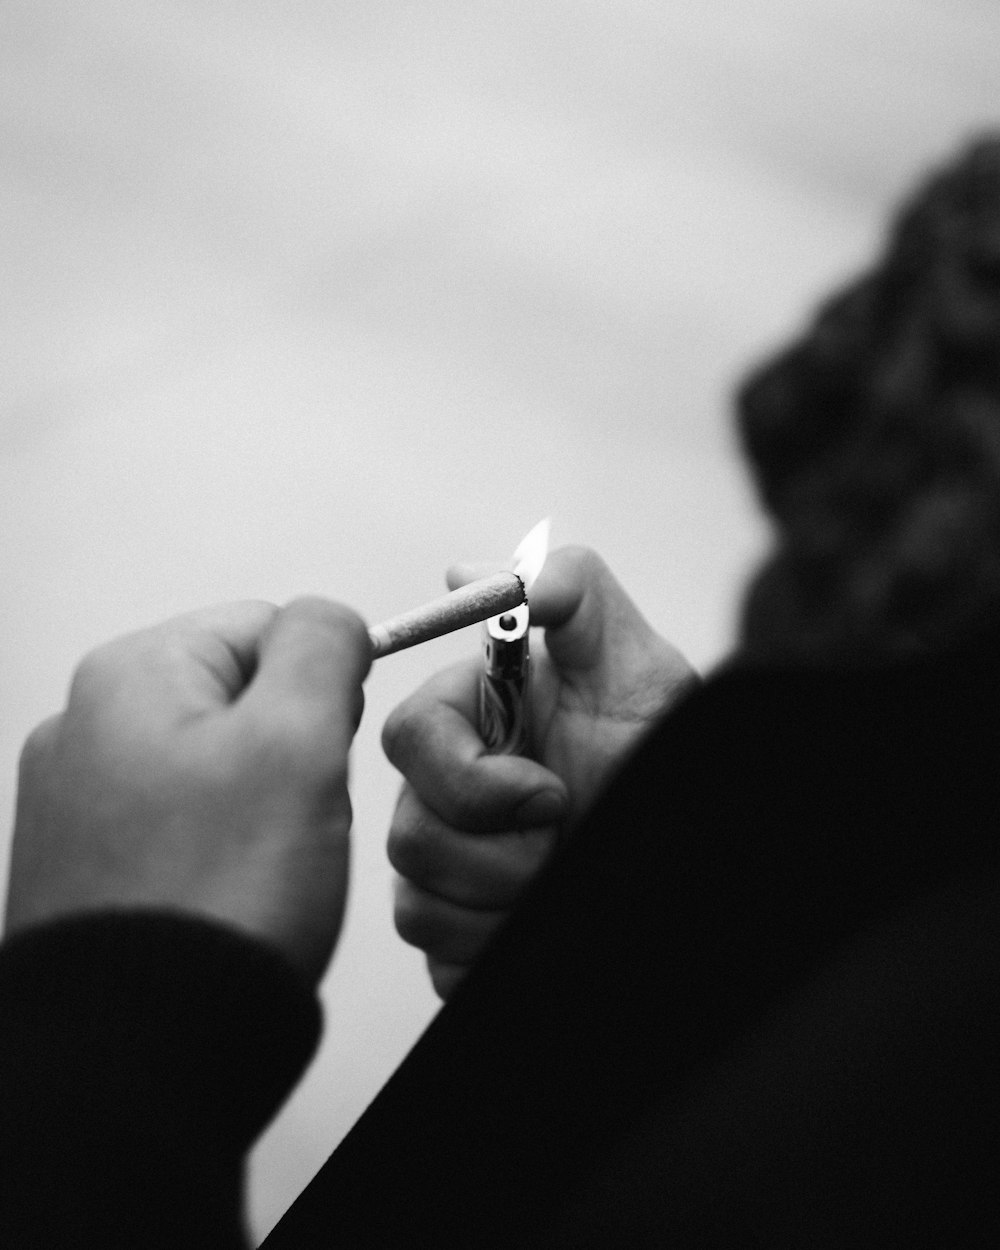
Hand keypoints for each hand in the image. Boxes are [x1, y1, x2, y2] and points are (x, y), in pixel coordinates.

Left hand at [5, 598, 370, 984]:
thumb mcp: (297, 741)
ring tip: (255, 867)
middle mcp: (86, 725)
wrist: (143, 1051)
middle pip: (244, 697)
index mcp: (131, 674)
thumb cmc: (215, 900)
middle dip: (289, 752)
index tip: (320, 753)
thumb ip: (322, 646)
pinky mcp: (88, 859)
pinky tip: (222, 892)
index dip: (321, 688)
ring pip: (221, 764)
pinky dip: (218, 849)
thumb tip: (330, 619)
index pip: (269, 626)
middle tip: (287, 818)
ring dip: (259, 804)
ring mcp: (79, 797)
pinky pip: (185, 824)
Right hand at [382, 546, 697, 996]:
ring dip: (506, 904)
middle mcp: (444, 793)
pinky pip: (442, 963)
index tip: (552, 793)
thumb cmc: (661, 751)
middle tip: (566, 842)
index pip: (407, 742)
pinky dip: (497, 951)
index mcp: (470, 721)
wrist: (693, 847)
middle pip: (407, 835)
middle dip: (499, 856)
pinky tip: (542, 923)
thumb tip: (465, 573)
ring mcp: (446, 868)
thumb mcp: (638, 665)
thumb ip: (571, 595)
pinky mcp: (458, 933)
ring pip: (418, 906)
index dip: (471, 779)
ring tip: (563, 881)